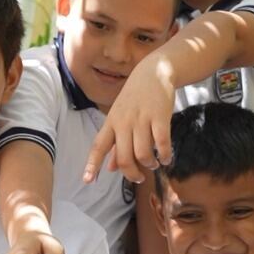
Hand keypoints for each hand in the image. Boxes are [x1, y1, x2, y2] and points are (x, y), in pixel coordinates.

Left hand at [83, 58, 175, 183]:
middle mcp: (124, 122)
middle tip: (140, 177)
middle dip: (132, 173)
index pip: (98, 146)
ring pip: (142, 153)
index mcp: (111, 123)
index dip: (92, 164)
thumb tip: (110, 169)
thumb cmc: (134, 98)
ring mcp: (142, 119)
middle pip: (123, 157)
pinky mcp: (160, 117)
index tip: (87, 181)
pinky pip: (162, 143)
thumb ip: (115, 144)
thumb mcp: (120, 117)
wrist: (153, 72)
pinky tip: (166, 158)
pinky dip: (165, 155)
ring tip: (154, 164)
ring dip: (149, 164)